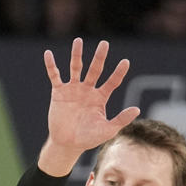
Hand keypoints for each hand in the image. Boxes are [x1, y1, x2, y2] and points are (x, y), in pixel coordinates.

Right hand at [42, 39, 140, 156]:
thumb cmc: (88, 138)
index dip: (118, 73)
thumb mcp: (107, 130)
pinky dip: (51, 65)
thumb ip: (121, 119)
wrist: (67, 144)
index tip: (125, 62)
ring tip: (78, 41)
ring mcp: (73, 89)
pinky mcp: (59, 92)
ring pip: (76, 68)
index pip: (112, 82)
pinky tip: (48, 54)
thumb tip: (138, 110)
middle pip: (95, 70)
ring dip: (77, 55)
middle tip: (105, 44)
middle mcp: (88, 90)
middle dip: (100, 57)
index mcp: (100, 97)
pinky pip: (55, 76)